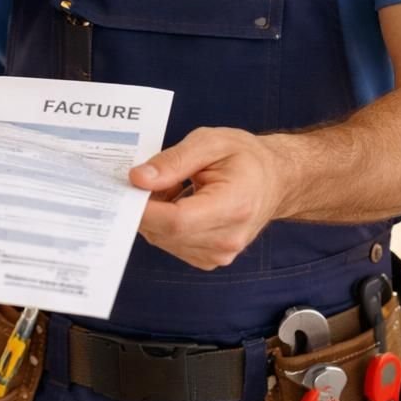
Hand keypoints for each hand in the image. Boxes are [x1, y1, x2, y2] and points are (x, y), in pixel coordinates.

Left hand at [129, 127, 285, 270]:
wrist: (275, 180)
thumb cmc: (245, 158)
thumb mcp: (211, 142)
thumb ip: (173, 160)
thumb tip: (138, 179)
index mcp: (234, 206)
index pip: (177, 221)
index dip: (144, 209)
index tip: (126, 188)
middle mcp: (227, 238)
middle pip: (166, 232)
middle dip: (145, 205)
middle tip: (149, 176)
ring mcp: (220, 254)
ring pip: (163, 239)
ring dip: (155, 213)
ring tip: (173, 185)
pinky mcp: (209, 259)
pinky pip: (170, 243)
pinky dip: (164, 223)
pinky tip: (179, 202)